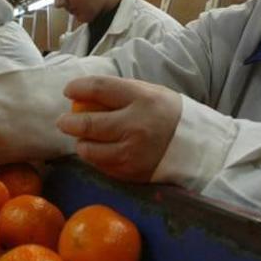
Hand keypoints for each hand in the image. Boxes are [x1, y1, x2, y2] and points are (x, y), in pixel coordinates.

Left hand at [57, 75, 181, 181]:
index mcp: (141, 98)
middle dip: (69, 122)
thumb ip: (120, 92)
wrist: (197, 147)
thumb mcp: (150, 92)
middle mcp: (135, 125)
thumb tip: (86, 92)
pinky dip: (95, 158)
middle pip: (89, 123)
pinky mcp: (131, 172)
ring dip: (81, 143)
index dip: (78, 88)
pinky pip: (101, 166)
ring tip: (81, 139)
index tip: (69, 91)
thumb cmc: (169, 114)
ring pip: (90, 150)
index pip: (100, 88)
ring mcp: (132, 152)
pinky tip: (98, 151)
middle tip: (63, 121)